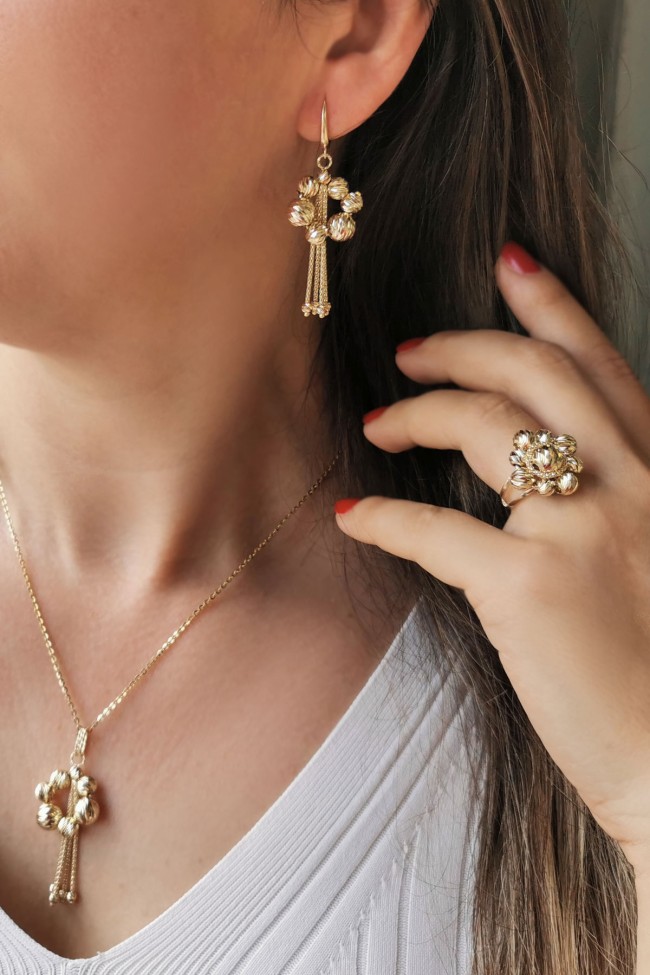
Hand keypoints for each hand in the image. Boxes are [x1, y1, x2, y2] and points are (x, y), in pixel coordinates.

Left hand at [333, 241, 649, 876]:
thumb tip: (531, 485)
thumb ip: (610, 506)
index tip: (510, 261)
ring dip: (418, 412)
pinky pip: (436, 528)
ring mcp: (582, 529)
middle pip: (535, 372)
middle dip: (463, 344)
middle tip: (410, 350)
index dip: (553, 304)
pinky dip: (386, 518)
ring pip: (485, 423)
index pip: (602, 367)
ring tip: (379, 424)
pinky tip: (356, 514)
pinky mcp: (531, 586)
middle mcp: (630, 485)